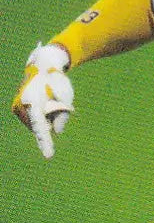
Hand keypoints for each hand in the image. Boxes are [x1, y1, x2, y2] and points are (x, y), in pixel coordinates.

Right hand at [11, 43, 73, 158]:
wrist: (42, 66)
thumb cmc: (56, 80)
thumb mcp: (66, 96)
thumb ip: (64, 115)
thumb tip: (56, 131)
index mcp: (32, 102)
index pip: (41, 127)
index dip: (45, 142)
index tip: (49, 156)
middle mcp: (21, 106)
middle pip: (42, 126)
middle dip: (52, 118)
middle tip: (54, 98)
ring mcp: (17, 109)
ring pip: (38, 125)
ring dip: (47, 117)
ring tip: (47, 99)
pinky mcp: (18, 110)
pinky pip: (35, 122)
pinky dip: (42, 116)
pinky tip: (42, 103)